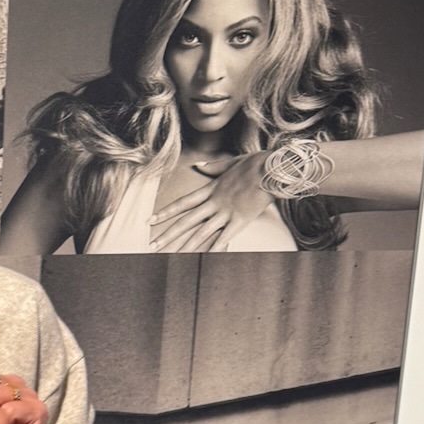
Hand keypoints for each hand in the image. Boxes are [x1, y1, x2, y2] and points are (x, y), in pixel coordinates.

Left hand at [150, 152, 274, 251]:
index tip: (149, 221)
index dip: (165, 213)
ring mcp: (226, 213)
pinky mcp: (240, 221)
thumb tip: (199, 165)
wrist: (273, 166)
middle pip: (186, 222)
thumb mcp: (230, 162)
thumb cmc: (255, 163)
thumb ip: (212, 167)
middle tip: (152, 246)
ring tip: (170, 258)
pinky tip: (203, 261)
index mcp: (211, 189)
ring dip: (184, 247)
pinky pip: (224, 239)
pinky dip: (213, 251)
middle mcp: (214, 203)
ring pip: (200, 233)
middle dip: (168, 235)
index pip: (182, 203)